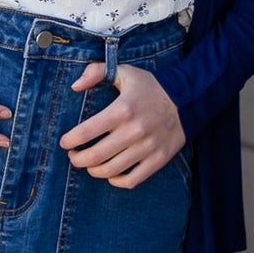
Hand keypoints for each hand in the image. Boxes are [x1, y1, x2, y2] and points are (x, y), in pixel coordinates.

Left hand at [59, 61, 185, 187]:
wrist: (188, 99)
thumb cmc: (150, 86)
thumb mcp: (124, 71)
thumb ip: (95, 72)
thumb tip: (74, 87)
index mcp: (123, 109)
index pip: (86, 132)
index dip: (70, 141)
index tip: (65, 142)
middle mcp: (135, 131)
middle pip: (95, 156)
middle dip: (77, 159)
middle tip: (73, 156)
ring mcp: (147, 148)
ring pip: (110, 170)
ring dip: (93, 170)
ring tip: (89, 164)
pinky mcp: (158, 159)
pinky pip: (132, 180)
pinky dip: (116, 181)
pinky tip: (110, 174)